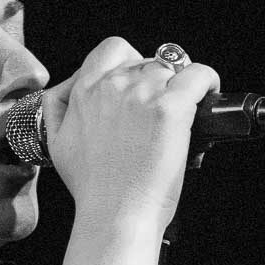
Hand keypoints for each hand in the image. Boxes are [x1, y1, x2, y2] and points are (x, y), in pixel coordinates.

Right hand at [49, 38, 219, 264]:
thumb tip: (65, 90)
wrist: (115, 215)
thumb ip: (57, 109)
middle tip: (162, 109)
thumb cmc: (94, 189)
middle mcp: (113, 85)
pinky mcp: (170, 108)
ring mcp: (143, 94)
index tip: (140, 84)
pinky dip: (207, 81)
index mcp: (85, 90)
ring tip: (184, 111)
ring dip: (180, 86)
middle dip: (157, 82)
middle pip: (147, 61)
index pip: (113, 49)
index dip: (132, 62)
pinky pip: (198, 75)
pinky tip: (207, 94)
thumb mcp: (57, 142)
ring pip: (173, 68)